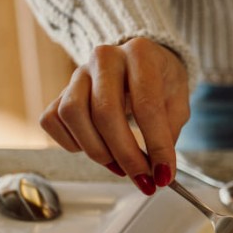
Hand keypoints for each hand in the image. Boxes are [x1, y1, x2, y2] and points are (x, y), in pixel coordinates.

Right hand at [40, 38, 189, 194]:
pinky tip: (96, 148)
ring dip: (97, 150)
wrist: (139, 59)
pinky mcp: (60, 90)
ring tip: (120, 165)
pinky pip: (53, 121)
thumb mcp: (178, 100)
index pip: (147, 105)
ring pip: (73, 115)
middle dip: (126, 155)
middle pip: (105, 112)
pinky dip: (72, 143)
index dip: (156, 146)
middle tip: (143, 179)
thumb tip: (159, 170)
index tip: (164, 176)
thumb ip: (170, 131)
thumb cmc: (161, 80)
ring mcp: (78, 73)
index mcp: (140, 54)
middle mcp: (105, 58)